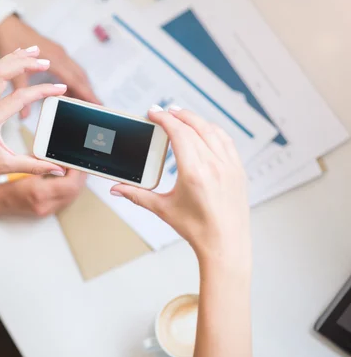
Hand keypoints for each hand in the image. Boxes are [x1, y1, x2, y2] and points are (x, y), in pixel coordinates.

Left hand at [0, 16, 100, 117]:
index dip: (85, 93)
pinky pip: (71, 68)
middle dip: (89, 92)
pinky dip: (76, 79)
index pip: (74, 80)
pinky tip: (72, 88)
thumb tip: (24, 115)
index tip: (96, 103)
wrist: (6, 25)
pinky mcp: (56, 52)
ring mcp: (59, 52)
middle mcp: (59, 55)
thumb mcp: (12, 71)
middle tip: (97, 107)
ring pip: (77, 72)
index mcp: (52, 59)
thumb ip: (21, 92)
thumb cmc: (8, 42)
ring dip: (83, 86)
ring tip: (87, 101)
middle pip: (80, 76)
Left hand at [0, 48, 66, 193]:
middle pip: (2, 72)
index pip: (20, 98)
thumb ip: (34, 166)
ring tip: (34, 51)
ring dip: (14, 58)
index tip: (59, 89)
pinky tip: (16, 58)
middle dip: (25, 63)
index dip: (42, 91)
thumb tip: (58, 168)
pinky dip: (5, 64)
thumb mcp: (6, 166)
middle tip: (45, 61)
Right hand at [0, 170, 86, 217]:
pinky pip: (64, 202)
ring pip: (72, 198)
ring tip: (76, 172)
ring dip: (76, 184)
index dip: (76, 171)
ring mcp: (45, 211)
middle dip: (80, 177)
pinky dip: (69, 191)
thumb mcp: (25, 165)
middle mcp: (44, 204)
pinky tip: (68, 182)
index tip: (77, 162)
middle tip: (79, 166)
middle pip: (74, 191)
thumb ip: (46, 162)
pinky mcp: (45, 212)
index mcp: (39, 192)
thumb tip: (61, 158)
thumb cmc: (5, 183)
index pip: (69, 183)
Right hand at [110, 106, 249, 264]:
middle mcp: (214, 165)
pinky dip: (213, 130)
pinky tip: (205, 130)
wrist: (225, 244)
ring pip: (212, 131)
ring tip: (182, 116)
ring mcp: (230, 166)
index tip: (153, 113)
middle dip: (177, 115)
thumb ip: (137, 195)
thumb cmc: (197, 229)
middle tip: (164, 112)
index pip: (178, 133)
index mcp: (194, 172)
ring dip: (196, 120)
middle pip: (195, 127)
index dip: (164, 119)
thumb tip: (116, 188)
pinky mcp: (238, 170)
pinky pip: (226, 141)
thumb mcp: (163, 209)